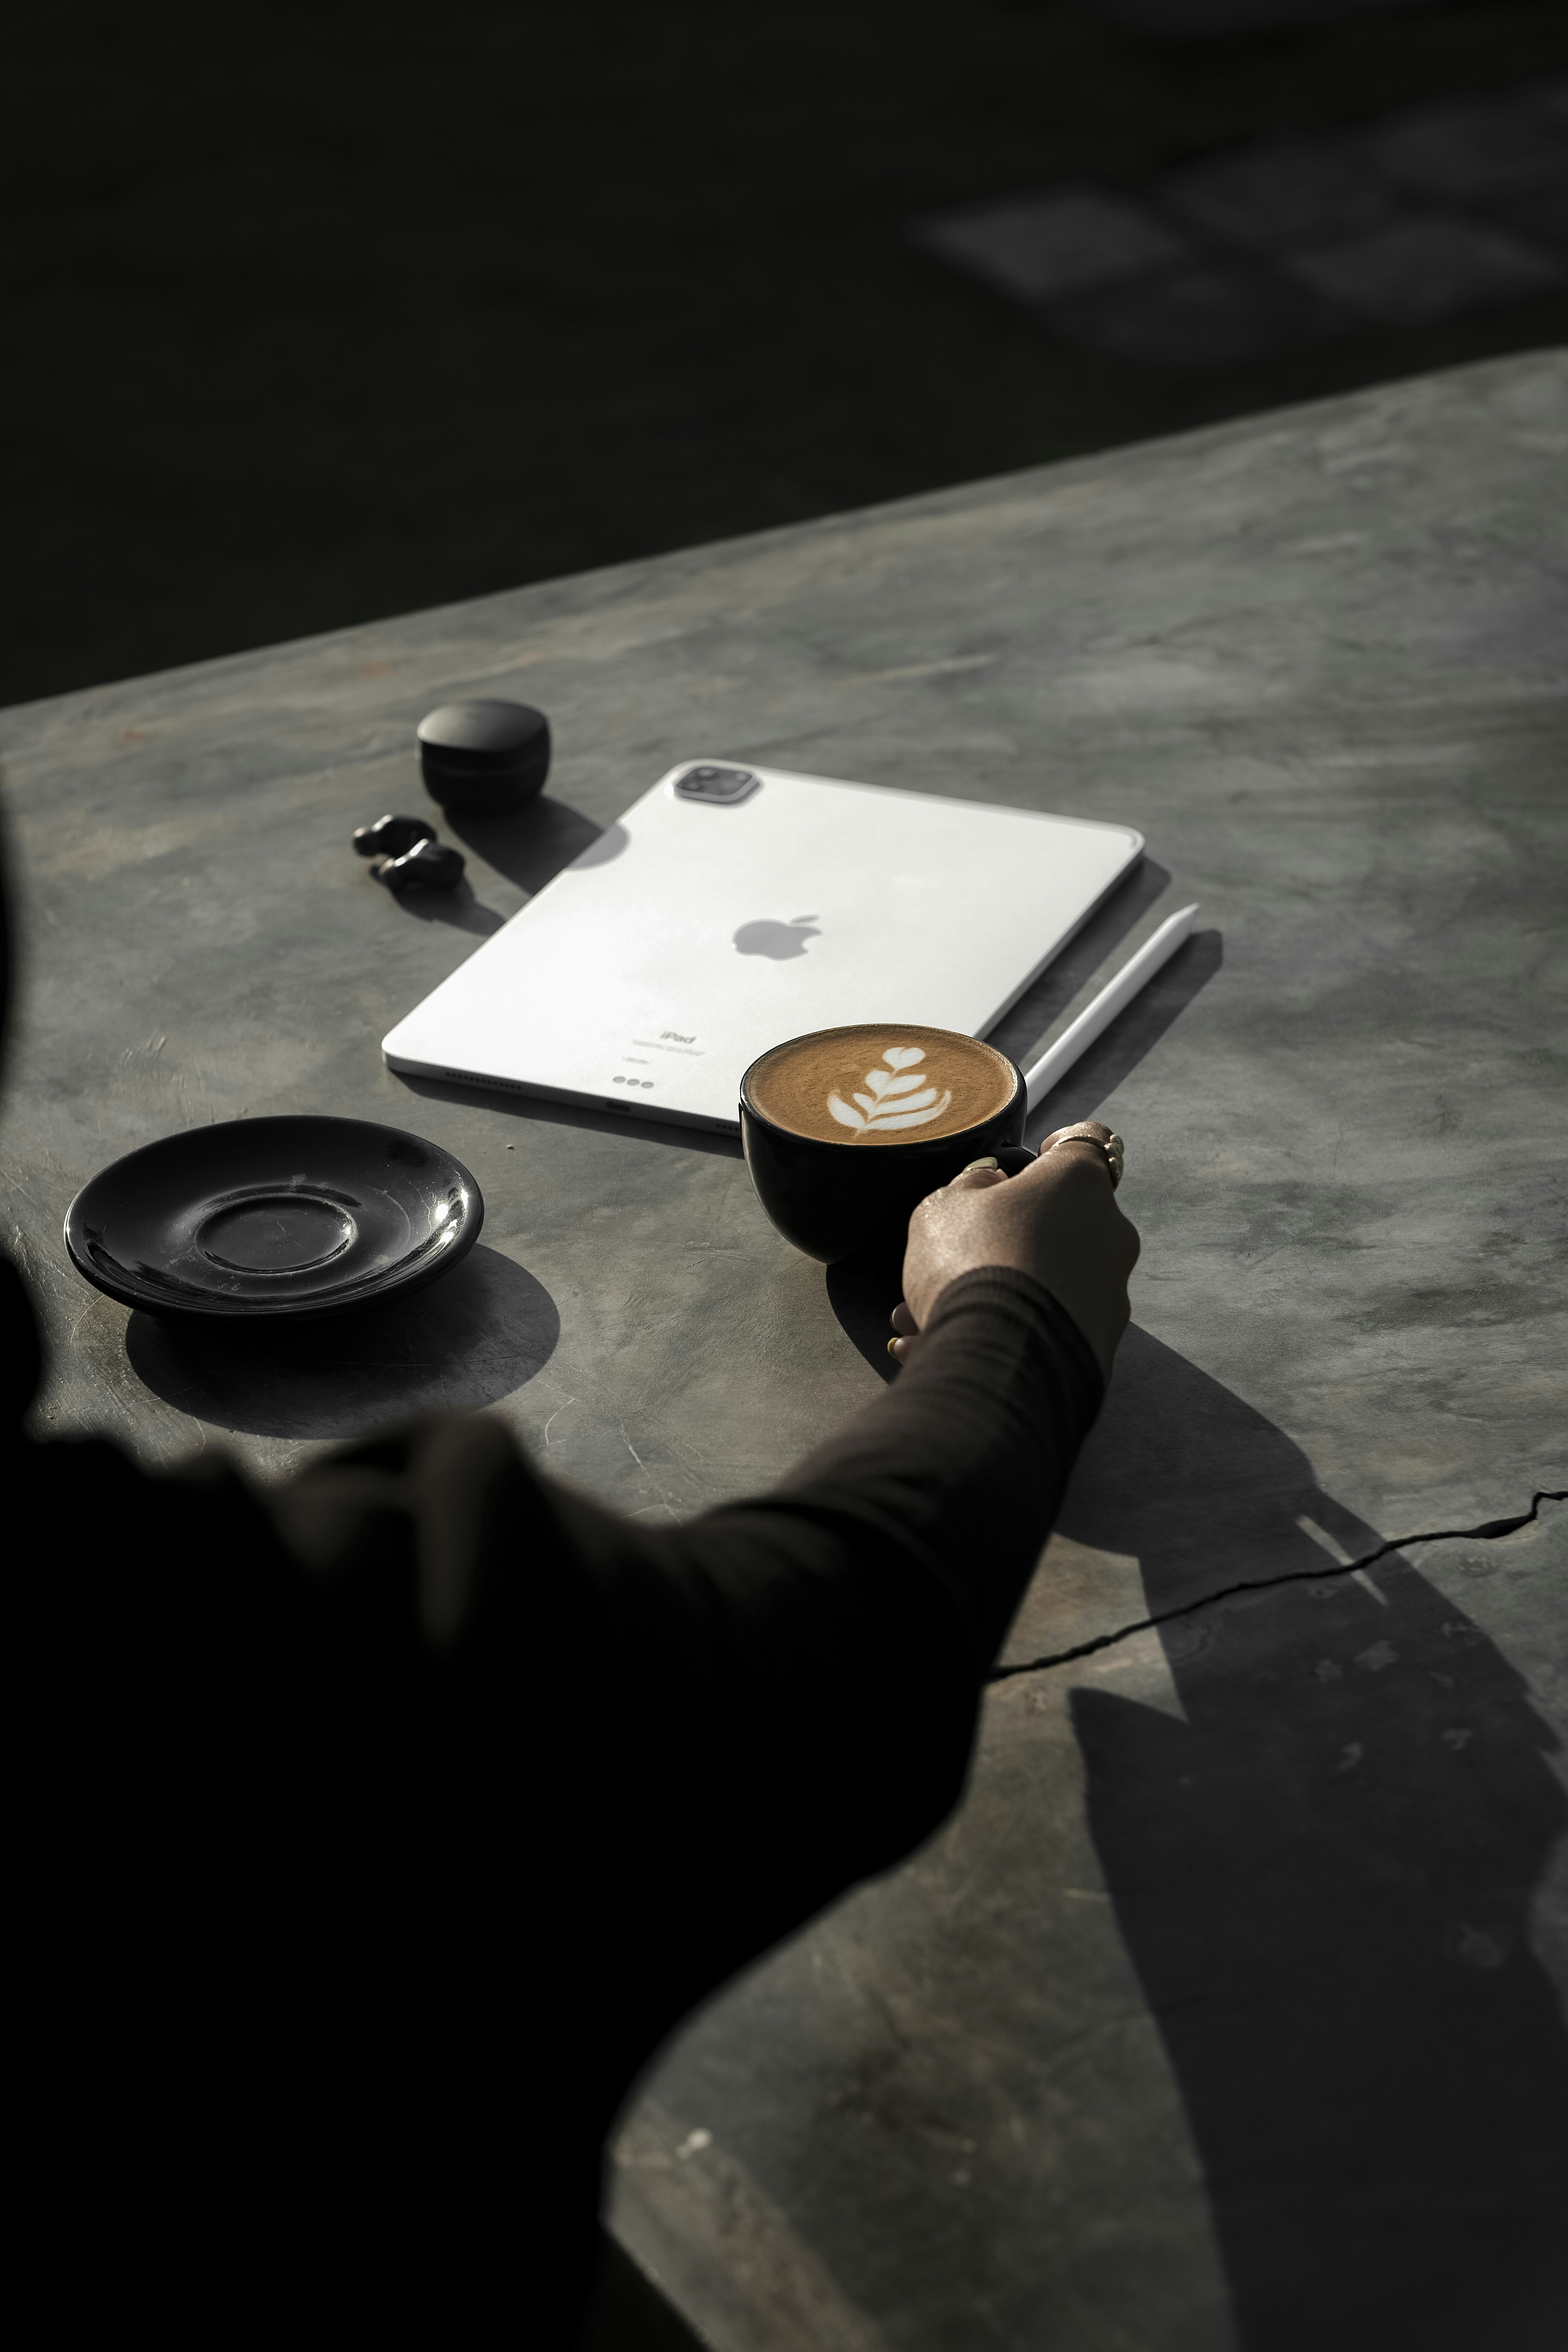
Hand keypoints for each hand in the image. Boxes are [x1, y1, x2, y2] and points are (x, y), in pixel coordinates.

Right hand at [889, 1124, 1139, 1379]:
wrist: (999, 1362)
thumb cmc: (971, 1263)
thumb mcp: (944, 1206)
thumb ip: (970, 1188)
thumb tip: (991, 1187)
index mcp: (1079, 1184)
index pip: (1088, 1140)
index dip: (1057, 1147)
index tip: (1036, 1160)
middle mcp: (1110, 1234)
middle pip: (1059, 1221)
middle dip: (1003, 1238)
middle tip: (948, 1260)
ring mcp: (1111, 1294)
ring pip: (1046, 1282)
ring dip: (994, 1293)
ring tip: (920, 1319)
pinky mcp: (1102, 1346)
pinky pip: (1046, 1328)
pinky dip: (1004, 1333)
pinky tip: (940, 1348)